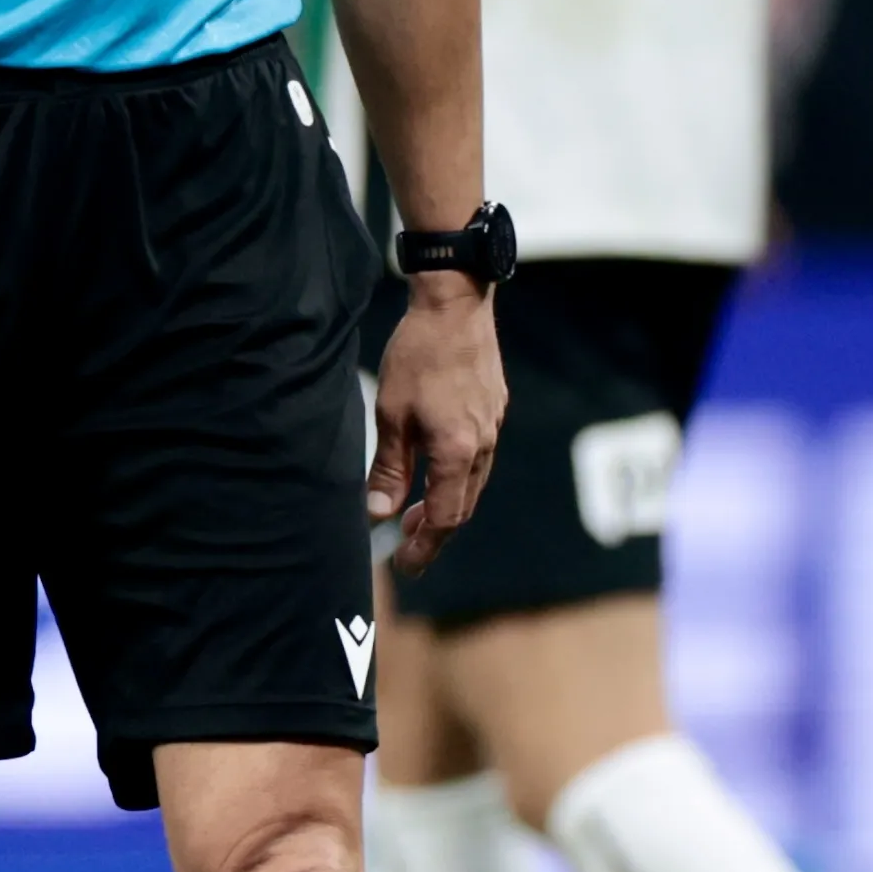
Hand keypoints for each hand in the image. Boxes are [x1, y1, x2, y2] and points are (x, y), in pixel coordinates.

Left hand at [366, 272, 502, 574]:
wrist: (456, 306)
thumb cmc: (418, 356)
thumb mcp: (391, 415)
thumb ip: (389, 469)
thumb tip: (378, 514)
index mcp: (458, 452)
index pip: (445, 518)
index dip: (424, 547)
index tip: (405, 565)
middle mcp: (483, 445)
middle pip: (463, 507)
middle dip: (434, 532)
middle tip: (406, 544)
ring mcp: (493, 427)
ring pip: (473, 484)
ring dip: (446, 504)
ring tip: (416, 511)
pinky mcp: (494, 410)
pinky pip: (479, 458)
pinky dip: (457, 477)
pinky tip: (436, 468)